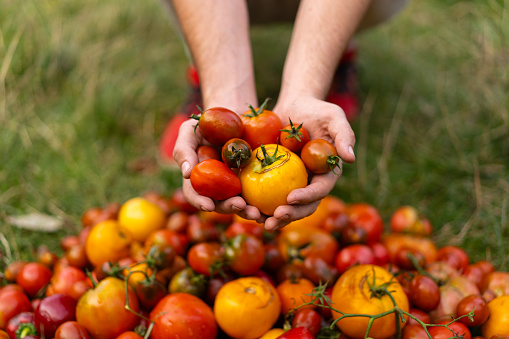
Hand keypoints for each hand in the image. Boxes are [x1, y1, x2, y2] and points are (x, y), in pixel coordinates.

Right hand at [173, 118, 262, 221]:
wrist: (234, 116)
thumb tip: (187, 174)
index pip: (195, 194)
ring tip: (257, 212)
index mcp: (198, 179)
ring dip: (248, 210)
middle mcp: (217, 187)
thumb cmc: (205, 123)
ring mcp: (236, 185)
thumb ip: (183, 150)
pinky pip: (259, 193)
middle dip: (229, 208)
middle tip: (240, 206)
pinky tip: (271, 206)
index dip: (199, 202)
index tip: (207, 206)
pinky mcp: (254, 180)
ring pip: (241, 203)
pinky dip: (264, 203)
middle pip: (221, 203)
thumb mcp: (189, 131)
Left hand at [263, 95, 355, 230]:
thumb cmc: (316, 110)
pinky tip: (246, 208)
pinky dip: (258, 204)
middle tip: (274, 218)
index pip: (319, 190)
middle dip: (290, 215)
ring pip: (285, 207)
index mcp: (326, 174)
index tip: (290, 198)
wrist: (293, 107)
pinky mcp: (275, 181)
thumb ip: (344, 135)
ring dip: (274, 218)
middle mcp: (311, 183)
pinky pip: (267, 195)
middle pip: (303, 206)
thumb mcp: (333, 116)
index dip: (307, 197)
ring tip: (260, 221)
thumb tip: (350, 158)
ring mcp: (292, 184)